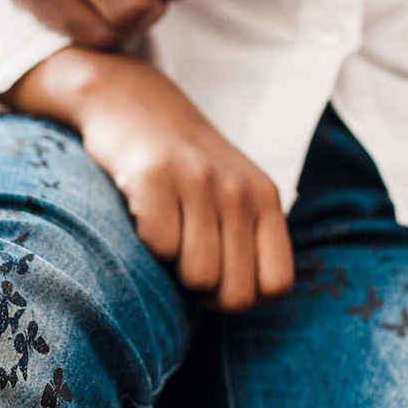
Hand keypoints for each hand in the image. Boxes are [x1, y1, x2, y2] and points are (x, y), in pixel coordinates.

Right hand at [2, 48, 294, 310]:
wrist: (132, 102)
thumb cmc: (184, 170)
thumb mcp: (234, 197)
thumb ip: (250, 244)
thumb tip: (243, 304)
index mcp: (266, 200)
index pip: (276, 285)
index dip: (243, 297)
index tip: (218, 278)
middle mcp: (241, 190)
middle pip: (235, 294)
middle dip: (204, 293)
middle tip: (184, 259)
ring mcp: (200, 181)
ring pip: (198, 277)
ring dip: (172, 269)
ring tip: (166, 232)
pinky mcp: (156, 175)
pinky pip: (158, 248)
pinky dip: (144, 243)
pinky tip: (143, 211)